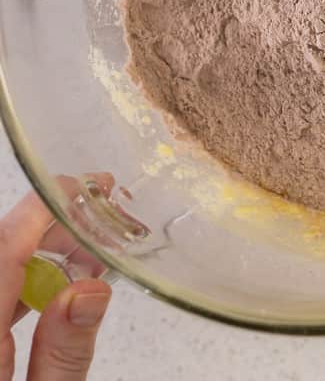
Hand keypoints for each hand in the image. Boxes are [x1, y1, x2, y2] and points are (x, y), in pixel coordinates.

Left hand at [0, 190, 110, 379]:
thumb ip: (64, 352)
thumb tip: (91, 292)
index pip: (3, 253)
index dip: (37, 211)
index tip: (78, 186)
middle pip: (0, 254)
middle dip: (48, 230)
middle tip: (100, 220)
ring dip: (41, 257)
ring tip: (92, 255)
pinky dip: (27, 284)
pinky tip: (61, 289)